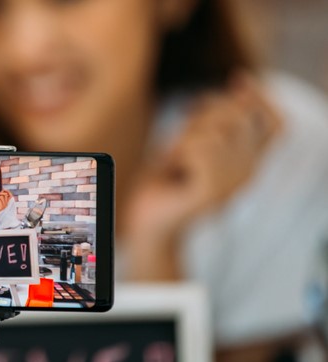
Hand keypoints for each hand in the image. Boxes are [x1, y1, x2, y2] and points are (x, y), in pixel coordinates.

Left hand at [0, 190, 12, 217]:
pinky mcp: (1, 207)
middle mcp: (6, 204)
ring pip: (1, 197)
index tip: (3, 190)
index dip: (8, 191)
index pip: (11, 195)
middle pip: (5, 195)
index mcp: (6, 202)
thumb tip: (3, 190)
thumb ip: (0, 195)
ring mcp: (4, 206)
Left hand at [123, 73, 280, 279]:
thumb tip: (241, 82)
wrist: (146, 221)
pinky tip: (174, 171)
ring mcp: (233, 184)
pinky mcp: (214, 192)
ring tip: (175, 162)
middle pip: (238, 117)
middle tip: (179, 144)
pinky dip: (179, 151)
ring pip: (216, 130)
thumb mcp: (190, 139)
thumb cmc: (165, 179)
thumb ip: (215, 116)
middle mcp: (248, 173)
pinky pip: (201, 147)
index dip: (262, 99)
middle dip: (203, 117)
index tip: (236, 80)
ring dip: (185, 138)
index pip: (277, 125)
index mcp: (248, 162)